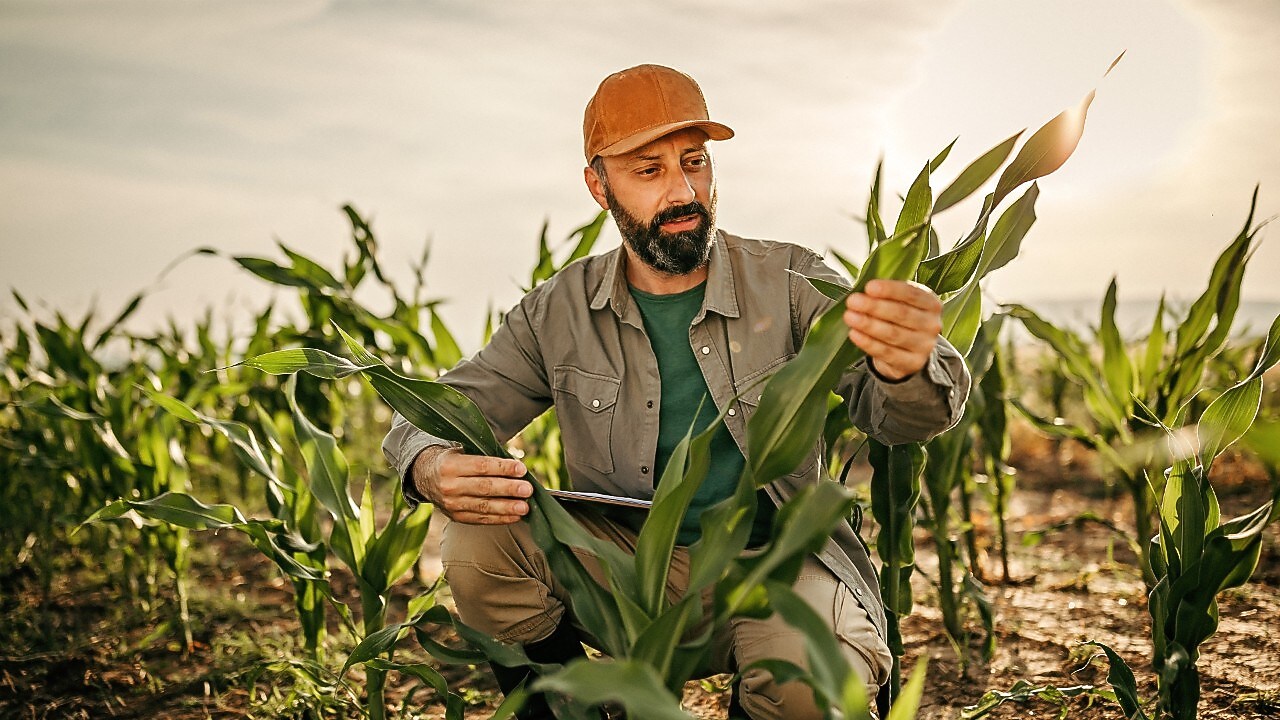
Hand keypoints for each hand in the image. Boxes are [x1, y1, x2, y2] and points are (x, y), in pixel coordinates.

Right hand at [412, 448, 531, 524]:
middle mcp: (449, 486)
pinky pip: (481, 519)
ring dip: (507, 507)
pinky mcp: (456, 517)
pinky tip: (515, 516)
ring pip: (483, 506)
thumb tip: (516, 467)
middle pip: (484, 487)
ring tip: (524, 507)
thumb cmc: (453, 461)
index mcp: (450, 465)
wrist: (425, 478)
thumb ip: (484, 456)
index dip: (503, 468)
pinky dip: (500, 518)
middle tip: (527, 489)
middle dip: (508, 489)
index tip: (521, 469)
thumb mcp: (461, 451)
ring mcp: (452, 504)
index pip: (481, 467)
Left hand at [843, 279, 942, 380]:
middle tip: (852, 301)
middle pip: (902, 314)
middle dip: (874, 306)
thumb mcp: (900, 302)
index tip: (868, 287)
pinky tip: (854, 334)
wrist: (909, 351)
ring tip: (849, 316)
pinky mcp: (912, 363)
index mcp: (932, 303)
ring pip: (893, 334)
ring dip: (868, 324)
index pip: (912, 294)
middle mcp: (932, 324)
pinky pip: (887, 352)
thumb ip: (887, 295)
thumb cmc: (900, 319)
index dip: (890, 290)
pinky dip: (868, 343)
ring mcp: (924, 346)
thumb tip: (865, 291)